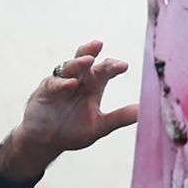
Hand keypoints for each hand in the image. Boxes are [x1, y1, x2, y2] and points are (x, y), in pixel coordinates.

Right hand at [0, 41, 139, 183]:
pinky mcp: (44, 92)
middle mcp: (77, 80)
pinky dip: (61, 83)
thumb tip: (143, 112)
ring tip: (88, 60)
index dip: (113, 66)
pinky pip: (53, 84)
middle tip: (99, 44)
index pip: (105, 70)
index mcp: (93, 85)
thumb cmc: (71, 131)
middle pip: (84, 59)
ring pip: (68, 67)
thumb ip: (118, 118)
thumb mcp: (98, 127)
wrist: (45, 143)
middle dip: (91, 50)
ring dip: (77, 63)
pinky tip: (70, 84)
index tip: (123, 66)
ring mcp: (60, 84)